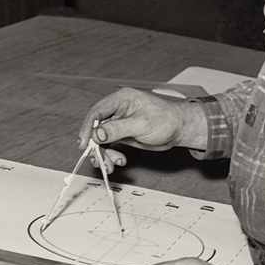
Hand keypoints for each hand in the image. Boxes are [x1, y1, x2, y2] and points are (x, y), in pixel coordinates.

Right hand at [78, 88, 207, 171]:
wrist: (179, 130)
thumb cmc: (166, 120)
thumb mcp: (141, 124)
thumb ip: (118, 129)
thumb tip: (97, 133)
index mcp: (121, 100)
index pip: (96, 112)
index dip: (87, 128)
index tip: (85, 143)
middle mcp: (117, 110)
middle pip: (96, 128)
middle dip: (96, 146)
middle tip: (99, 160)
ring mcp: (119, 123)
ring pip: (101, 140)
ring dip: (103, 154)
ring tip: (112, 164)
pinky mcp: (122, 134)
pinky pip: (109, 146)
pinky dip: (110, 155)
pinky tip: (119, 161)